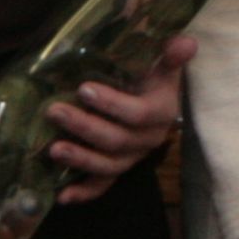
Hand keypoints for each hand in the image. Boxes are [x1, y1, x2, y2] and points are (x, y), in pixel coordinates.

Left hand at [46, 33, 193, 197]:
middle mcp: (149, 139)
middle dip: (84, 127)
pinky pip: (102, 185)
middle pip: (117, 141)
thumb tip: (185, 42)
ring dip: (80, 159)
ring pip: (108, 166)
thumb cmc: (152, 77)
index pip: (138, 114)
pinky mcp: (117, 169)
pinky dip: (83, 193)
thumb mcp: (163, 64)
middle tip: (54, 111)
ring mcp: (132, 157)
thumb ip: (171, 55)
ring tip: (53, 149)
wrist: (154, 99)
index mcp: (161, 112)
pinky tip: (61, 196)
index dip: (111, 105)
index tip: (83, 89)